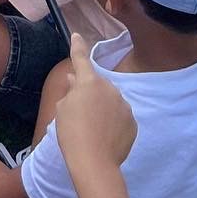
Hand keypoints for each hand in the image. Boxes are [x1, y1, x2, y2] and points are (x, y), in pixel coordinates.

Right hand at [55, 33, 136, 175]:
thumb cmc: (71, 132)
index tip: (76, 35)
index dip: (77, 46)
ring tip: (93, 127)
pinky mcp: (133, 123)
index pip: (81, 59)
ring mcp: (124, 106)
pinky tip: (105, 135)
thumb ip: (71, 91)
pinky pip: (120, 116)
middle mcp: (110, 89)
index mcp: (89, 82)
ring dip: (103, 107)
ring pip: (111, 100)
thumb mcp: (63, 108)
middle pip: (97, 85)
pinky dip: (114, 121)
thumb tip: (76, 81)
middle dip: (90, 92)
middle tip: (79, 110)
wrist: (94, 162)